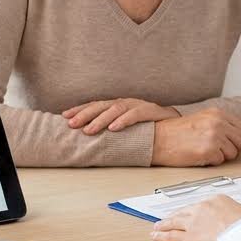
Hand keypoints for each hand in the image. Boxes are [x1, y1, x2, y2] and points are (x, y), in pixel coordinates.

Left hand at [63, 98, 178, 134]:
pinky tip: (113, 128)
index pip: (95, 105)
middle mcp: (126, 102)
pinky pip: (135, 115)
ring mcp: (138, 105)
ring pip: (115, 109)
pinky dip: (123, 121)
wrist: (175, 124)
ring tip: (88, 130)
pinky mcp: (151, 111)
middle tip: (72, 124)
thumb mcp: (126, 127)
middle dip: (85, 114)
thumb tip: (88, 137)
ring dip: (100, 119)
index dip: (80, 109)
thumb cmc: (147, 128)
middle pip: (101, 105)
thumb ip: (110, 129)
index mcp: (118, 105)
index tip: (64, 117)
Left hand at [150, 196, 240, 240]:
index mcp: (216, 200)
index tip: (188, 214)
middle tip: (168, 219)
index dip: (191, 212)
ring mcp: (193, 223)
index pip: (199, 206)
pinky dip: (162, 236)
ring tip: (158, 227)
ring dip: (164, 225)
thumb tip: (232, 223)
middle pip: (184, 212)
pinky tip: (156, 236)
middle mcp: (201, 208)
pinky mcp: (188, 239)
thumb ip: (232, 216)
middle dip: (175, 217)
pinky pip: (171, 237)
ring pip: (174, 223)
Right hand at [152, 108, 240, 165]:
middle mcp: (218, 123)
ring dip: (220, 156)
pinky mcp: (208, 151)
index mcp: (218, 113)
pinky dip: (211, 162)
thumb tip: (237, 136)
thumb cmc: (177, 131)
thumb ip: (221, 123)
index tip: (227, 142)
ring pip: (233, 154)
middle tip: (218, 150)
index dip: (236, 138)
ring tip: (205, 150)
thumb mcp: (202, 118)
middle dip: (233, 148)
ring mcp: (214, 136)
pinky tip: (199, 155)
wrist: (158, 139)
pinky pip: (220, 161)